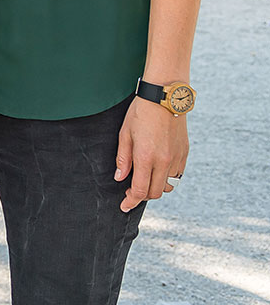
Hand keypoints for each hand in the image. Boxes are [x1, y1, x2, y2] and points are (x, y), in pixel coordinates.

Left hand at [115, 97, 187, 211]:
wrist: (165, 98)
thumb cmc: (141, 113)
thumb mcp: (125, 133)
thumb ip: (123, 158)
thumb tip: (120, 178)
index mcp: (146, 157)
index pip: (140, 190)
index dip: (131, 201)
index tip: (124, 206)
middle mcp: (164, 161)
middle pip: (155, 193)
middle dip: (142, 197)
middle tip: (131, 193)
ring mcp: (176, 158)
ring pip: (168, 186)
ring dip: (156, 188)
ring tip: (144, 180)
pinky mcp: (184, 153)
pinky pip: (177, 174)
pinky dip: (167, 178)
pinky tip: (157, 170)